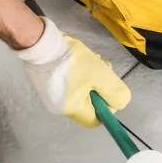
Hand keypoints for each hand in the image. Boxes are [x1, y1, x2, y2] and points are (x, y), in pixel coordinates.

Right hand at [16, 18, 130, 126]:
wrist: (41, 42)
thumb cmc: (72, 62)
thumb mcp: (102, 76)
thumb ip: (115, 93)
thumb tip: (120, 103)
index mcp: (71, 109)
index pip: (96, 120)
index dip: (108, 107)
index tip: (110, 88)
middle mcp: (59, 106)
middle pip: (89, 103)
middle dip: (101, 86)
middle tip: (104, 69)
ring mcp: (51, 94)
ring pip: (82, 90)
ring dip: (93, 77)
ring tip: (94, 60)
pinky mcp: (47, 82)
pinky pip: (70, 83)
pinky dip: (80, 73)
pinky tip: (82, 59)